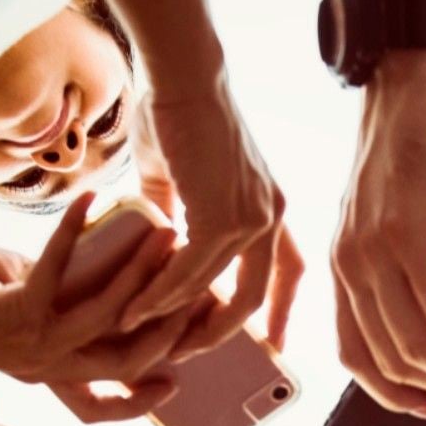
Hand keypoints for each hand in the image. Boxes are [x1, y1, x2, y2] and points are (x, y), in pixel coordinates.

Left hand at [0, 195, 186, 400]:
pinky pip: (58, 270)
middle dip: (171, 323)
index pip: (109, 405)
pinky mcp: (12, 312)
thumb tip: (105, 272)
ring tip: (165, 234)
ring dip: (142, 273)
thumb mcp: (26, 308)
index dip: (147, 397)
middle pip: (128, 360)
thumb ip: (65, 304)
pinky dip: (75, 232)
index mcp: (52, 376)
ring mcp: (33, 345)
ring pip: (109, 318)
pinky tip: (89, 198)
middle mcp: (48, 369)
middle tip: (199, 284)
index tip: (181, 372)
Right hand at [117, 84, 299, 360]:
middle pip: (255, 297)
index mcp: (271, 209)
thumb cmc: (179, 114)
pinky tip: (135, 309)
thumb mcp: (185, 179)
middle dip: (221, 332)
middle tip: (187, 351)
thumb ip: (180, 215)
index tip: (273, 347)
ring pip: (216, 290)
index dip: (282, 313)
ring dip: (176, 317)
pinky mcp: (224, 217)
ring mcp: (252, 219)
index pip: (289, 271)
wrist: (181, 74)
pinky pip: (191, 274)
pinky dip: (161, 296)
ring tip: (142, 333)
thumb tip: (160, 244)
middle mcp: (270, 218)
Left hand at [331, 51, 425, 418]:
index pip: (355, 357)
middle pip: (394, 361)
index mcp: (343, 271)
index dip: (392, 394)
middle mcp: (350, 268)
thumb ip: (403, 268)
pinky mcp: (410, 228)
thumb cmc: (412, 146)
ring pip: (420, 344)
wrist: (410, 75)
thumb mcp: (394, 218)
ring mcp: (375, 250)